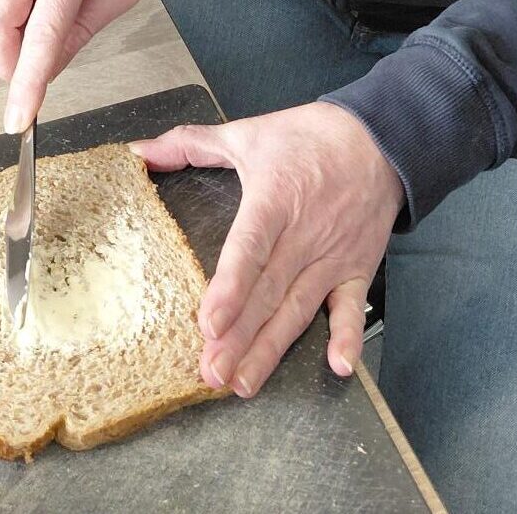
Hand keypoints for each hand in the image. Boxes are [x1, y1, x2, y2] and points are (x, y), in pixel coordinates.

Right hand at [0, 0, 159, 132]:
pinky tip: (48, 5)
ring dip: (16, 39)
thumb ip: (84, 31)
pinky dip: (17, 20)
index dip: (26, 83)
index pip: (41, 35)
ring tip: (61, 18)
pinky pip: (1, 1)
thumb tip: (45, 71)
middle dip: (11, 64)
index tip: (17, 120)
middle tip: (40, 75)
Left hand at [132, 102, 404, 394]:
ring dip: (271, 349)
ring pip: (298, 309)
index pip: (249, 249)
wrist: (378, 137)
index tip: (210, 323)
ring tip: (244, 383)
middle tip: (212, 374)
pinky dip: (348, 337)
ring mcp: (332, 258)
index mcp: (274, 201)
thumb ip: (189, 144)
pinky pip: (352, 308)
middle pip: (267, 293)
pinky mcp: (357, 269)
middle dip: (239, 337)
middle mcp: (303, 236)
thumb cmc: (308, 137)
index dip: (230, 288)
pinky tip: (338, 366)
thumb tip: (139, 153)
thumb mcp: (246, 133)